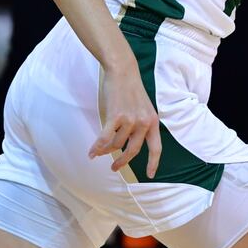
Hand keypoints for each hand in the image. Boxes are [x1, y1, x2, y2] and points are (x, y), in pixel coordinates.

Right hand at [90, 61, 160, 177]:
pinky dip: (97, 147)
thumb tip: (129, 145)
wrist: (123, 72)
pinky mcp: (115, 116)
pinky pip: (105, 138)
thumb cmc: (132, 90)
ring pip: (116, 144)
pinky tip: (92, 153)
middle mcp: (143, 123)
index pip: (156, 148)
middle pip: (133, 150)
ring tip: (100, 150)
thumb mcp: (145, 108)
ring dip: (107, 149)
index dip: (153, 163)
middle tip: (114, 167)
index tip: (150, 175)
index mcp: (153, 122)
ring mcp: (130, 120)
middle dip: (122, 161)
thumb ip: (142, 126)